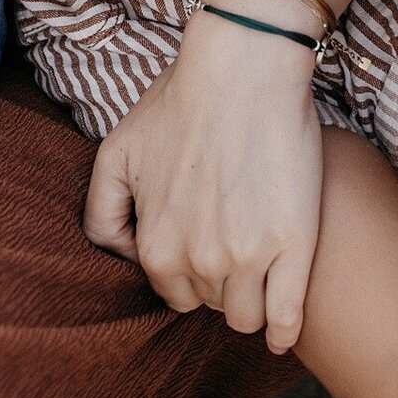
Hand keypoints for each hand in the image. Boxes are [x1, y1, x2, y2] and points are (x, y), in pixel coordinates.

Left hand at [85, 13, 323, 352]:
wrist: (242, 67)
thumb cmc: (180, 102)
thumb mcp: (116, 153)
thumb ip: (102, 214)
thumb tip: (119, 256)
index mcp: (156, 246)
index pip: (173, 294)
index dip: (188, 271)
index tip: (203, 247)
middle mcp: (200, 261)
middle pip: (211, 304)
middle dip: (218, 282)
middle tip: (232, 244)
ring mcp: (250, 258)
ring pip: (247, 317)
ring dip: (250, 300)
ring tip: (258, 271)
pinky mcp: (295, 246)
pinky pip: (288, 319)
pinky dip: (285, 330)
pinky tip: (284, 328)